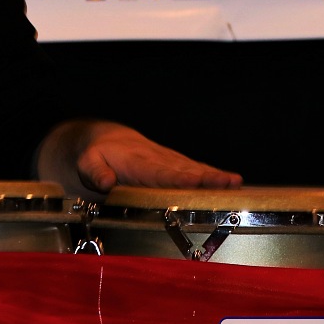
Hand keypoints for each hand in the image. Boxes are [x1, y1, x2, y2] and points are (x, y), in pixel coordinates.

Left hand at [37, 119, 242, 198]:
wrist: (105, 140)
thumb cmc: (96, 154)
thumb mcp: (87, 162)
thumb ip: (95, 171)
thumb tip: (104, 181)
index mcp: (137, 163)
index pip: (160, 172)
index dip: (178, 178)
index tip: (196, 181)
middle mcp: (157, 160)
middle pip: (184, 170)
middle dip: (206, 177)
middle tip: (228, 182)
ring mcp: (167, 162)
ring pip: (193, 169)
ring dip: (214, 177)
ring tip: (235, 182)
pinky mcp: (173, 166)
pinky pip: (194, 170)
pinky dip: (211, 176)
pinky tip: (229, 183)